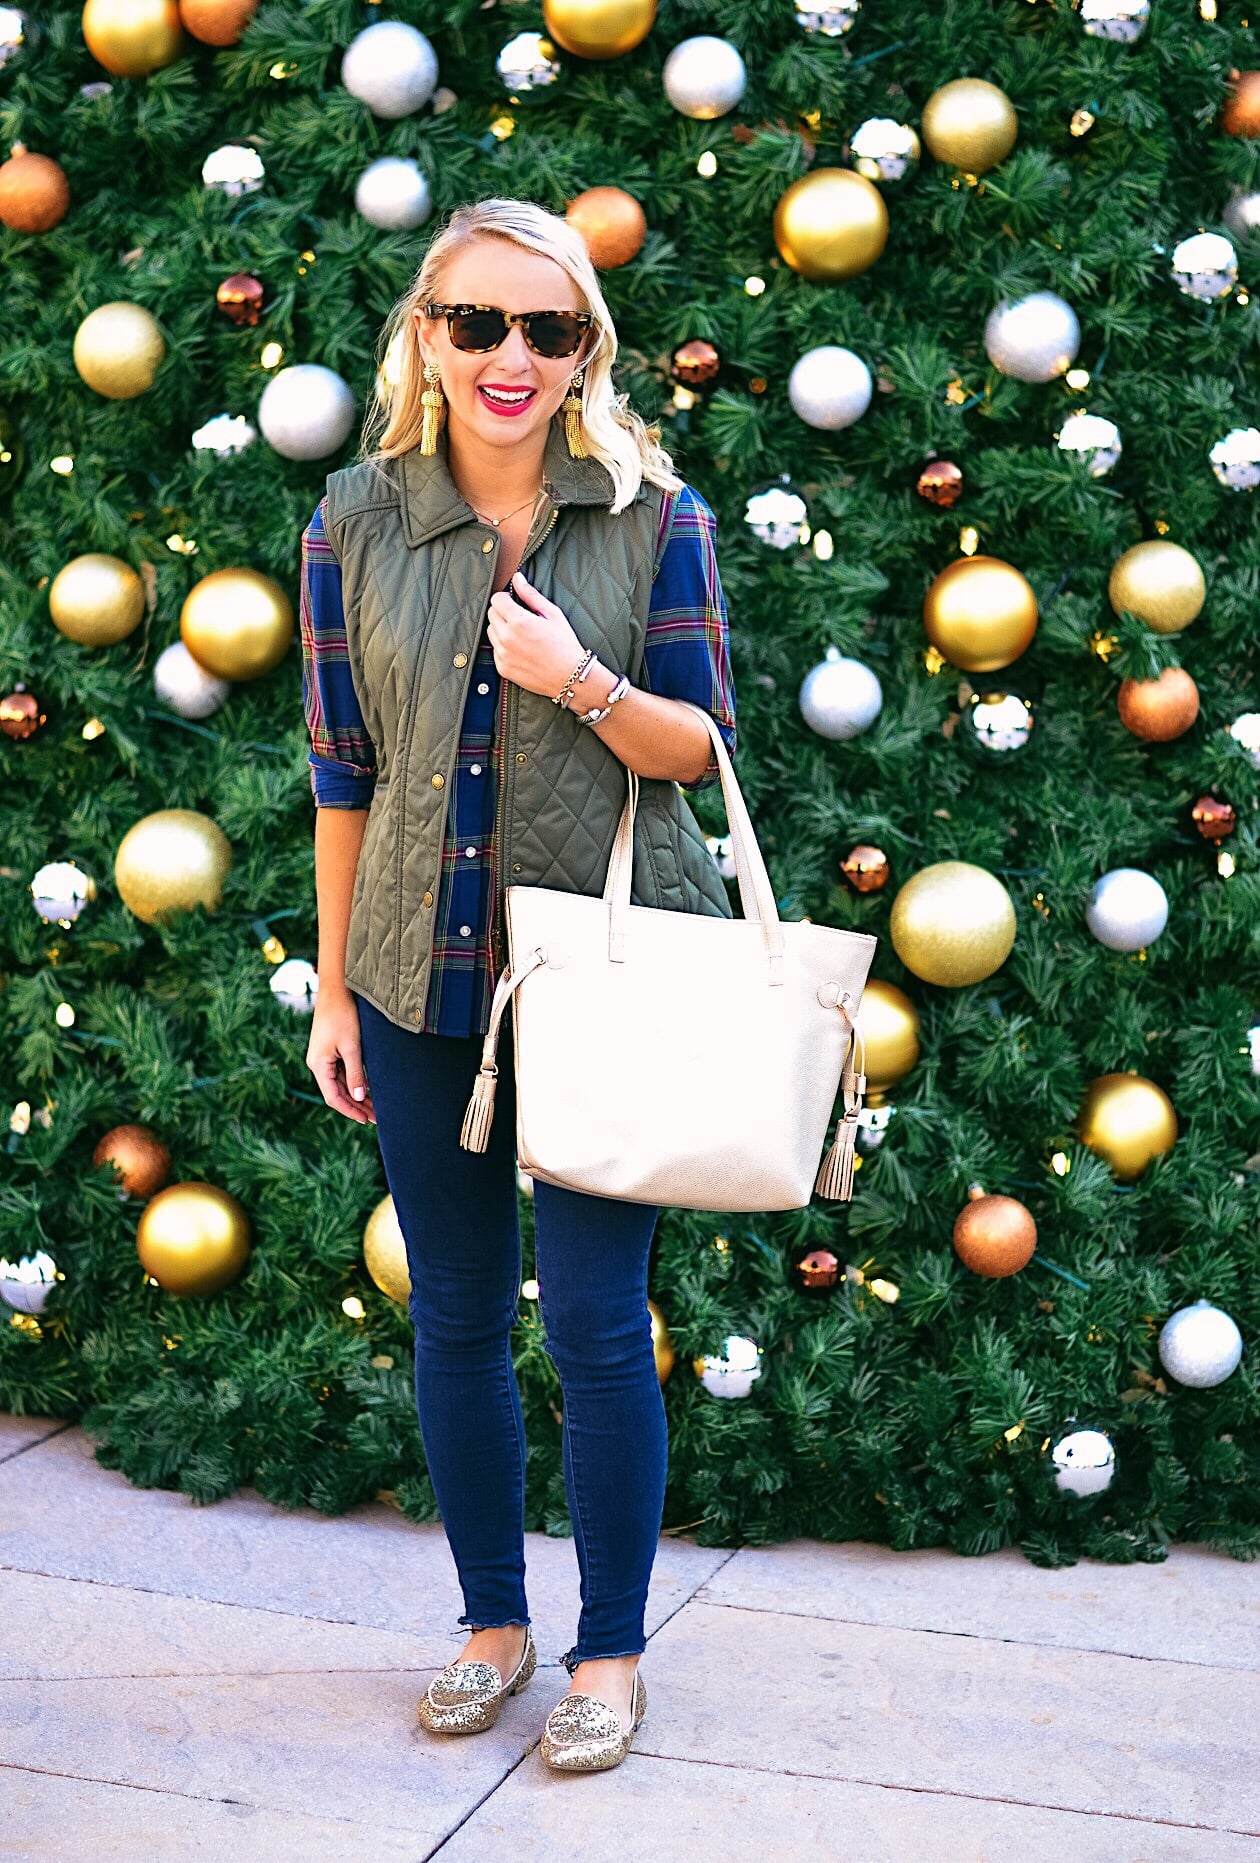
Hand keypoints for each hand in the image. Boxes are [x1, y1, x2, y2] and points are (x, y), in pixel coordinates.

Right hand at [306, 987, 376, 1124]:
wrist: (337, 989)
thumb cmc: (343, 1015)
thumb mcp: (351, 1046)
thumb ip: (355, 1073)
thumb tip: (358, 1097)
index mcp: (318, 1065)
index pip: (333, 1097)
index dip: (349, 1110)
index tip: (366, 1120)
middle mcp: (318, 1063)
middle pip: (338, 1092)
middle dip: (357, 1105)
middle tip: (377, 1117)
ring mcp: (324, 1057)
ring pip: (341, 1083)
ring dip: (357, 1095)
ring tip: (376, 1107)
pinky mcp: (331, 1050)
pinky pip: (343, 1072)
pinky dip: (355, 1082)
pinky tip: (369, 1089)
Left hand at [486, 570, 586, 700]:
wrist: (570, 677)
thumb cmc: (565, 645)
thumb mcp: (553, 615)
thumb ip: (531, 595)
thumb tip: (517, 579)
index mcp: (519, 622)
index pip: (496, 599)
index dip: (506, 598)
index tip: (514, 602)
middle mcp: (507, 638)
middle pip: (491, 614)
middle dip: (503, 612)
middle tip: (520, 619)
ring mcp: (503, 655)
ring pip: (491, 632)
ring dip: (501, 629)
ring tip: (521, 635)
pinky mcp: (502, 668)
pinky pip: (495, 650)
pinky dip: (503, 647)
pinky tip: (521, 649)